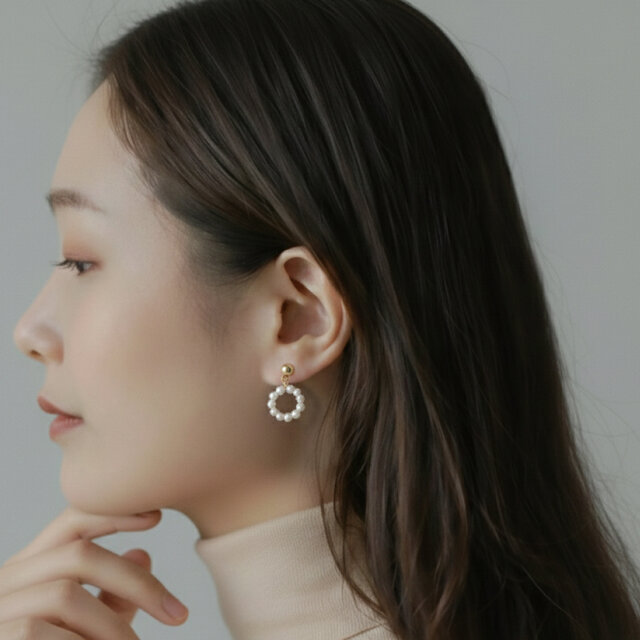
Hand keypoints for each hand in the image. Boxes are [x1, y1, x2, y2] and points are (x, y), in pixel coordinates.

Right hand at [0, 506, 187, 638]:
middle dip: (136, 583)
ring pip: (67, 594)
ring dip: (112, 626)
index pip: (71, 521)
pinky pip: (42, 632)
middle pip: (79, 555)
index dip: (114, 513)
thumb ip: (108, 596)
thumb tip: (143, 554)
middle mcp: (6, 580)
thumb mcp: (79, 628)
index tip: (158, 516)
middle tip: (178, 615)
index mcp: (28, 570)